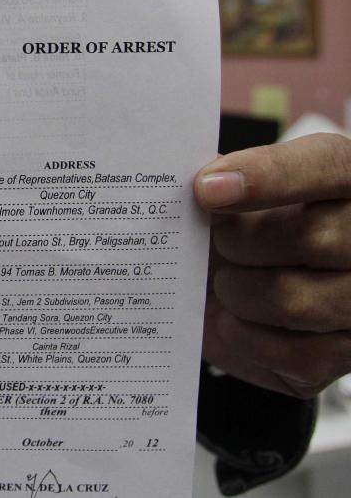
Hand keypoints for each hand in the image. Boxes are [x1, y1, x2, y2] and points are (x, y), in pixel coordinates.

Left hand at [195, 132, 350, 397]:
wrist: (283, 273)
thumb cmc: (260, 218)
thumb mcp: (249, 183)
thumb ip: (227, 178)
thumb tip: (197, 187)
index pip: (322, 166)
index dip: (266, 176)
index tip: (206, 190)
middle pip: (306, 238)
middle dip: (238, 243)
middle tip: (219, 243)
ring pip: (293, 299)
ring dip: (237, 292)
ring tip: (227, 281)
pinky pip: (292, 353)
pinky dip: (246, 336)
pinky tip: (237, 317)